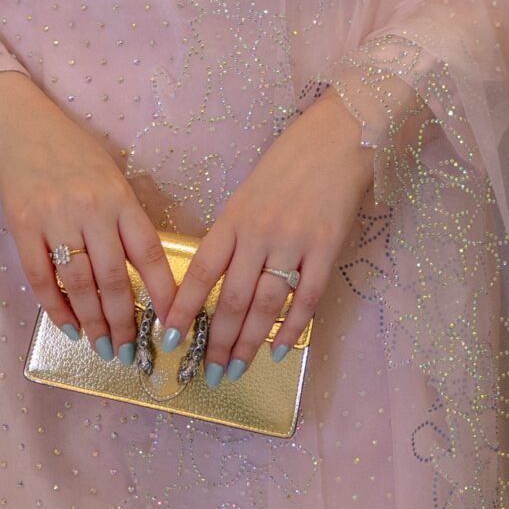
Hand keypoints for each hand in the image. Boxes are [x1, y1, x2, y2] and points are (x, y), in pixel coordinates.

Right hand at [0, 72, 178, 358]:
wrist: (20, 128)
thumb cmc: (73, 153)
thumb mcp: (111, 176)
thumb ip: (125, 219)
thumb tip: (145, 273)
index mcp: (119, 197)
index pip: (148, 252)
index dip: (164, 292)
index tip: (172, 323)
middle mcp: (90, 210)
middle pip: (113, 278)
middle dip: (124, 321)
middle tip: (130, 351)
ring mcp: (55, 219)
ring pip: (80, 283)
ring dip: (93, 322)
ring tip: (102, 347)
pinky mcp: (23, 228)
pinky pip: (41, 277)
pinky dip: (55, 307)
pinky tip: (68, 327)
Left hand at [160, 89, 375, 382]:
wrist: (339, 136)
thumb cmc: (291, 161)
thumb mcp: (251, 191)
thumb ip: (236, 232)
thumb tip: (219, 279)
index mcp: (236, 216)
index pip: (203, 270)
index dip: (184, 306)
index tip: (170, 336)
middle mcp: (259, 233)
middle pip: (232, 297)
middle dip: (217, 340)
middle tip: (207, 372)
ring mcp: (294, 242)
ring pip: (265, 305)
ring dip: (248, 343)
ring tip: (235, 370)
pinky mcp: (326, 249)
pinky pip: (306, 299)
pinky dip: (292, 329)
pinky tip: (279, 350)